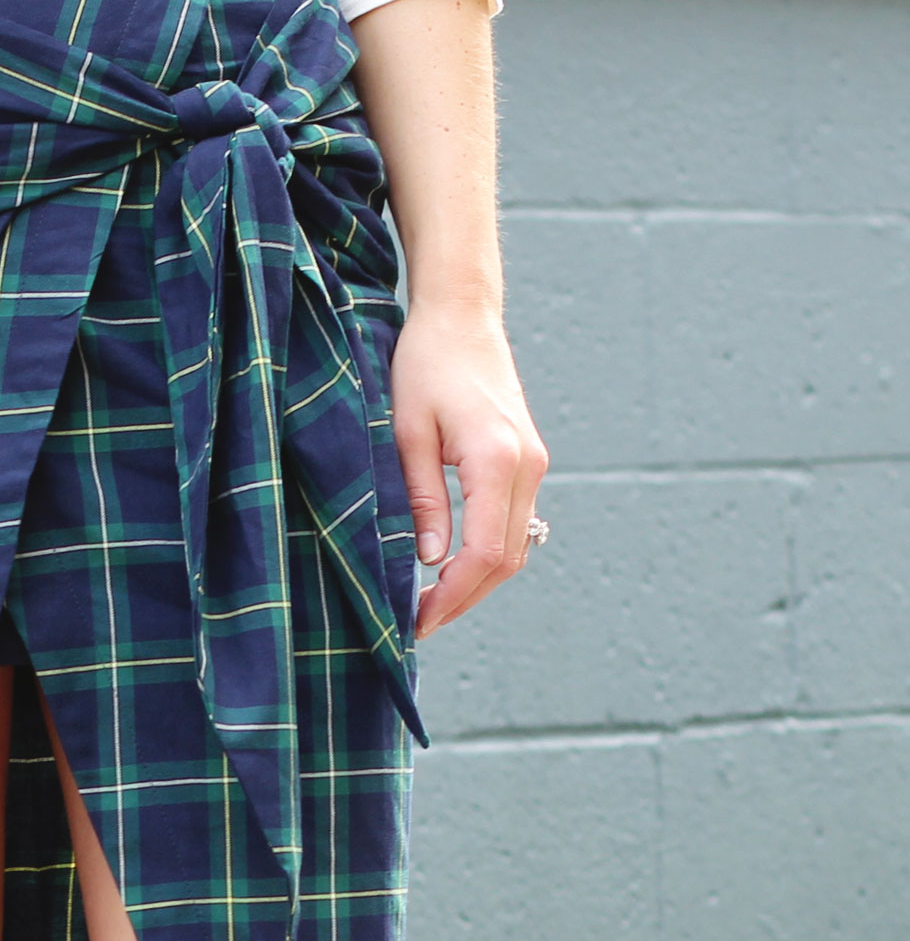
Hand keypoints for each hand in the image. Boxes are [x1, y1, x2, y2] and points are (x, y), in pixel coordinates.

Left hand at [391, 303, 547, 639]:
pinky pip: (513, 524)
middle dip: (463, 599)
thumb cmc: (424, 364)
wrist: (462, 316)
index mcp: (496, 459)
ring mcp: (534, 464)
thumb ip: (421, 499)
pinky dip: (486, 555)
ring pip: (515, 547)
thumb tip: (430, 561)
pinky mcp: (528, 461)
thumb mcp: (406, 433)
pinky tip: (450, 569)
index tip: (418, 621)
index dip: (453, 596)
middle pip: (505, 560)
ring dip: (476, 582)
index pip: (484, 552)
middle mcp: (527, 465)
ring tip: (430, 604)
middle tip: (419, 624)